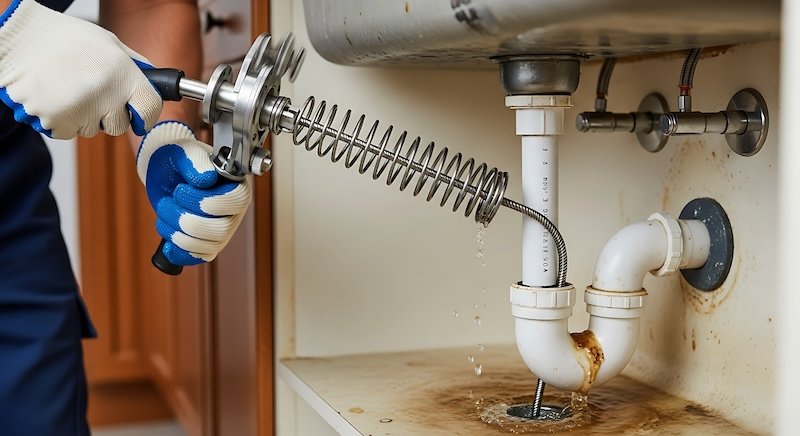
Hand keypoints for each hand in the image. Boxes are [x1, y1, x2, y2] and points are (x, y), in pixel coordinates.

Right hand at [0, 0, 161, 137]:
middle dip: (110, 115)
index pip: (150, 109)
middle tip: (92, 92)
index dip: (146, 115)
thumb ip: (135, 67)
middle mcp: (106, 95)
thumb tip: (156, 86)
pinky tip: (55, 96)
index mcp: (123, 73)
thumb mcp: (110, 44)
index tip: (140, 116)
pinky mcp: (57, 122)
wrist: (18, 39)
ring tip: (68, 88)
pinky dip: (62, 120)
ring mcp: (81, 111)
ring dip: (84, 116)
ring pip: (92, 129)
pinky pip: (69, 131)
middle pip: (119, 125)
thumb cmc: (65, 39)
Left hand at [137, 122, 250, 265]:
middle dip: (185, 219)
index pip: (236, 201)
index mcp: (236, 186)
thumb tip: (207, 179)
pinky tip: (168, 242)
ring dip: (178, 233)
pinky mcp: (207, 243)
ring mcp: (222, 230)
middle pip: (220, 229)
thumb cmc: (179, 159)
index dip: (207, 201)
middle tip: (167, 202)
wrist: (165, 172)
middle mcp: (234, 211)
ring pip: (208, 246)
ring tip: (164, 214)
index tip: (181, 190)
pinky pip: (199, 257)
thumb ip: (196, 161)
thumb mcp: (184, 152)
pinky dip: (180, 252)